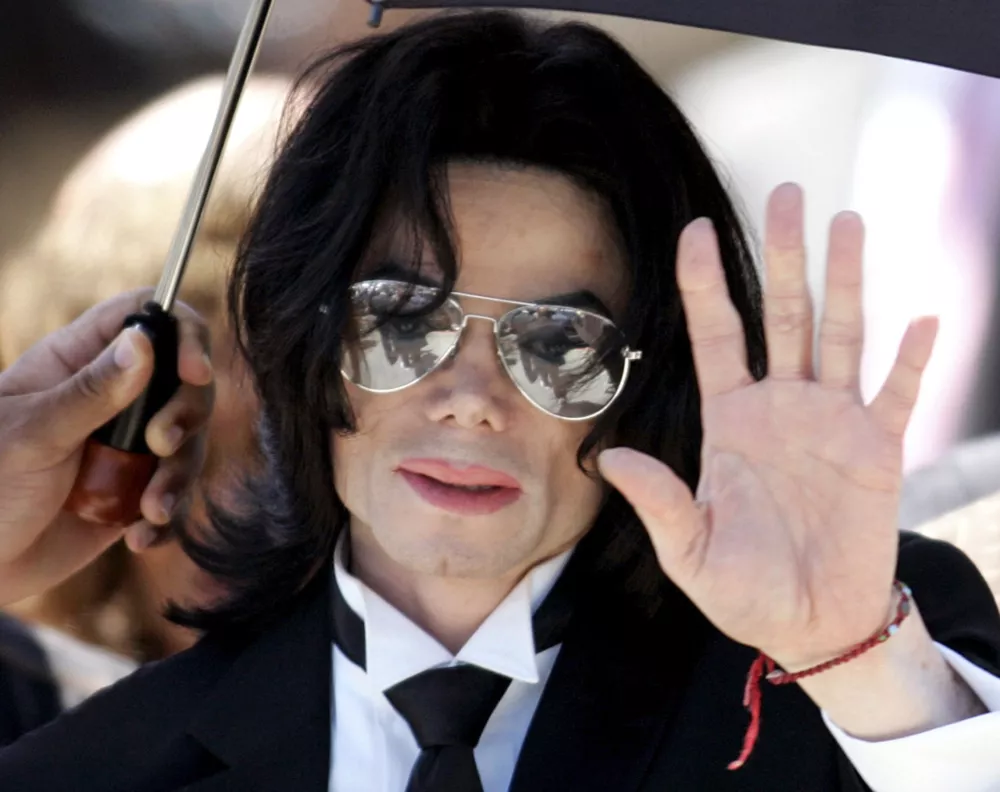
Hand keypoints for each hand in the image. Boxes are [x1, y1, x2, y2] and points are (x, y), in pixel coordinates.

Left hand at [0, 290, 213, 606]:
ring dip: (179, 477)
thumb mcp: (34, 433)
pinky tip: (140, 537)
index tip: (195, 373)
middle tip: (161, 446)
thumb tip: (144, 340)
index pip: (147, 317)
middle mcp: (111, 398)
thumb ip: (92, 390)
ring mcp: (126, 445)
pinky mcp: (135, 491)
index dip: (183, 333)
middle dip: (186, 416)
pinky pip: (176, 494)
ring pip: (188, 442)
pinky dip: (168, 517)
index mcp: (79, 361)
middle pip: (184, 382)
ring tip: (150, 510)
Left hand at [600, 184, 936, 668]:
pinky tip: (922, 319)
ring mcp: (832, 423)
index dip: (705, 284)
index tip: (696, 229)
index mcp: (730, 421)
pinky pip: (898, 396)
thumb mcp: (688, 550)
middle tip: (787, 193)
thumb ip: (658, 500)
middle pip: (781, 315)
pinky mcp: (878, 451)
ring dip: (846, 281)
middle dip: (783, 256)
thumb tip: (611, 458)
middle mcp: (780, 407)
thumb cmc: (743, 590)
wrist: (810, 625)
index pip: (716, 336)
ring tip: (847, 222)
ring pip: (839, 336)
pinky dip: (912, 362)